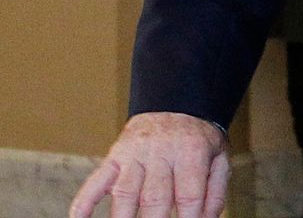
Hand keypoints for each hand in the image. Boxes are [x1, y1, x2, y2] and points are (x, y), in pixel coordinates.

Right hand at [68, 112, 229, 217]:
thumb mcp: (218, 158)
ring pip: (125, 192)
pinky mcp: (115, 156)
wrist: (177, 102)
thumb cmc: (198, 139)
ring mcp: (134, 154)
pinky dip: (84, 200)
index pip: (189, 194)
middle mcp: (161, 152)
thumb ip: (214, 192)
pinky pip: (96, 179)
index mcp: (191, 152)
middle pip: (154, 197)